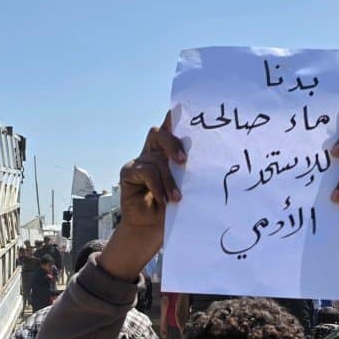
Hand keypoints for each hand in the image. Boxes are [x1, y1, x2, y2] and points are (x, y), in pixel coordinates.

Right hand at [118, 111, 186, 230]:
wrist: (152, 230)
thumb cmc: (173, 210)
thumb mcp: (187, 189)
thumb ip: (191, 173)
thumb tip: (209, 159)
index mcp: (169, 153)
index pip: (172, 128)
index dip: (175, 116)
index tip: (184, 107)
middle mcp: (153, 152)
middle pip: (159, 133)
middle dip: (173, 142)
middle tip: (184, 160)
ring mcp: (139, 161)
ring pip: (156, 159)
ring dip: (169, 179)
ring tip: (177, 198)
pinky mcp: (128, 172)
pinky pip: (146, 172)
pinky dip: (158, 186)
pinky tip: (164, 200)